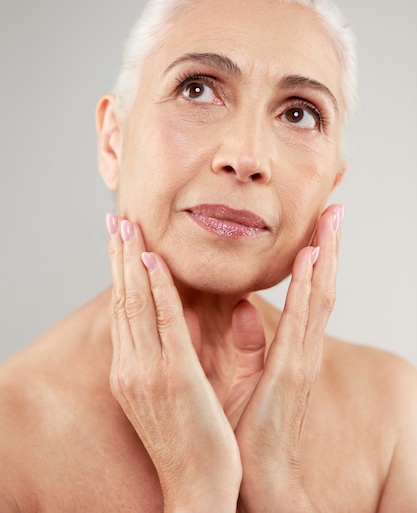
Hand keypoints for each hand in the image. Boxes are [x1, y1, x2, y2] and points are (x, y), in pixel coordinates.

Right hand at [106, 214, 240, 512]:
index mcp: (133, 371)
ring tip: (127, 226)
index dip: (121, 274)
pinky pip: (164, 322)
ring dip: (131, 261)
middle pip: (123, 300)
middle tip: (116, 219)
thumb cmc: (193, 442)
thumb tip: (192, 314)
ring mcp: (149, 371)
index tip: (121, 242)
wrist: (197, 491)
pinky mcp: (174, 376)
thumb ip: (183, 349)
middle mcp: (132, 367)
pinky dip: (156, 288)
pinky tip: (152, 261)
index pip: (124, 312)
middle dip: (118, 257)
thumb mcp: (180, 391)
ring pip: (137, 303)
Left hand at [232, 204, 343, 512]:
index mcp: (293, 350)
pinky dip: (309, 288)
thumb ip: (247, 343)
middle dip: (329, 246)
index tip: (319, 224)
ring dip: (326, 256)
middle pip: (321, 287)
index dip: (317, 258)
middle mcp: (304, 349)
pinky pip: (302, 322)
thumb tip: (241, 308)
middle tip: (335, 207)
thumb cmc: (250, 431)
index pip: (309, 293)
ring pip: (319, 297)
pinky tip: (311, 259)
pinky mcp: (291, 373)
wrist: (257, 479)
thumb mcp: (246, 379)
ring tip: (331, 219)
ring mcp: (302, 360)